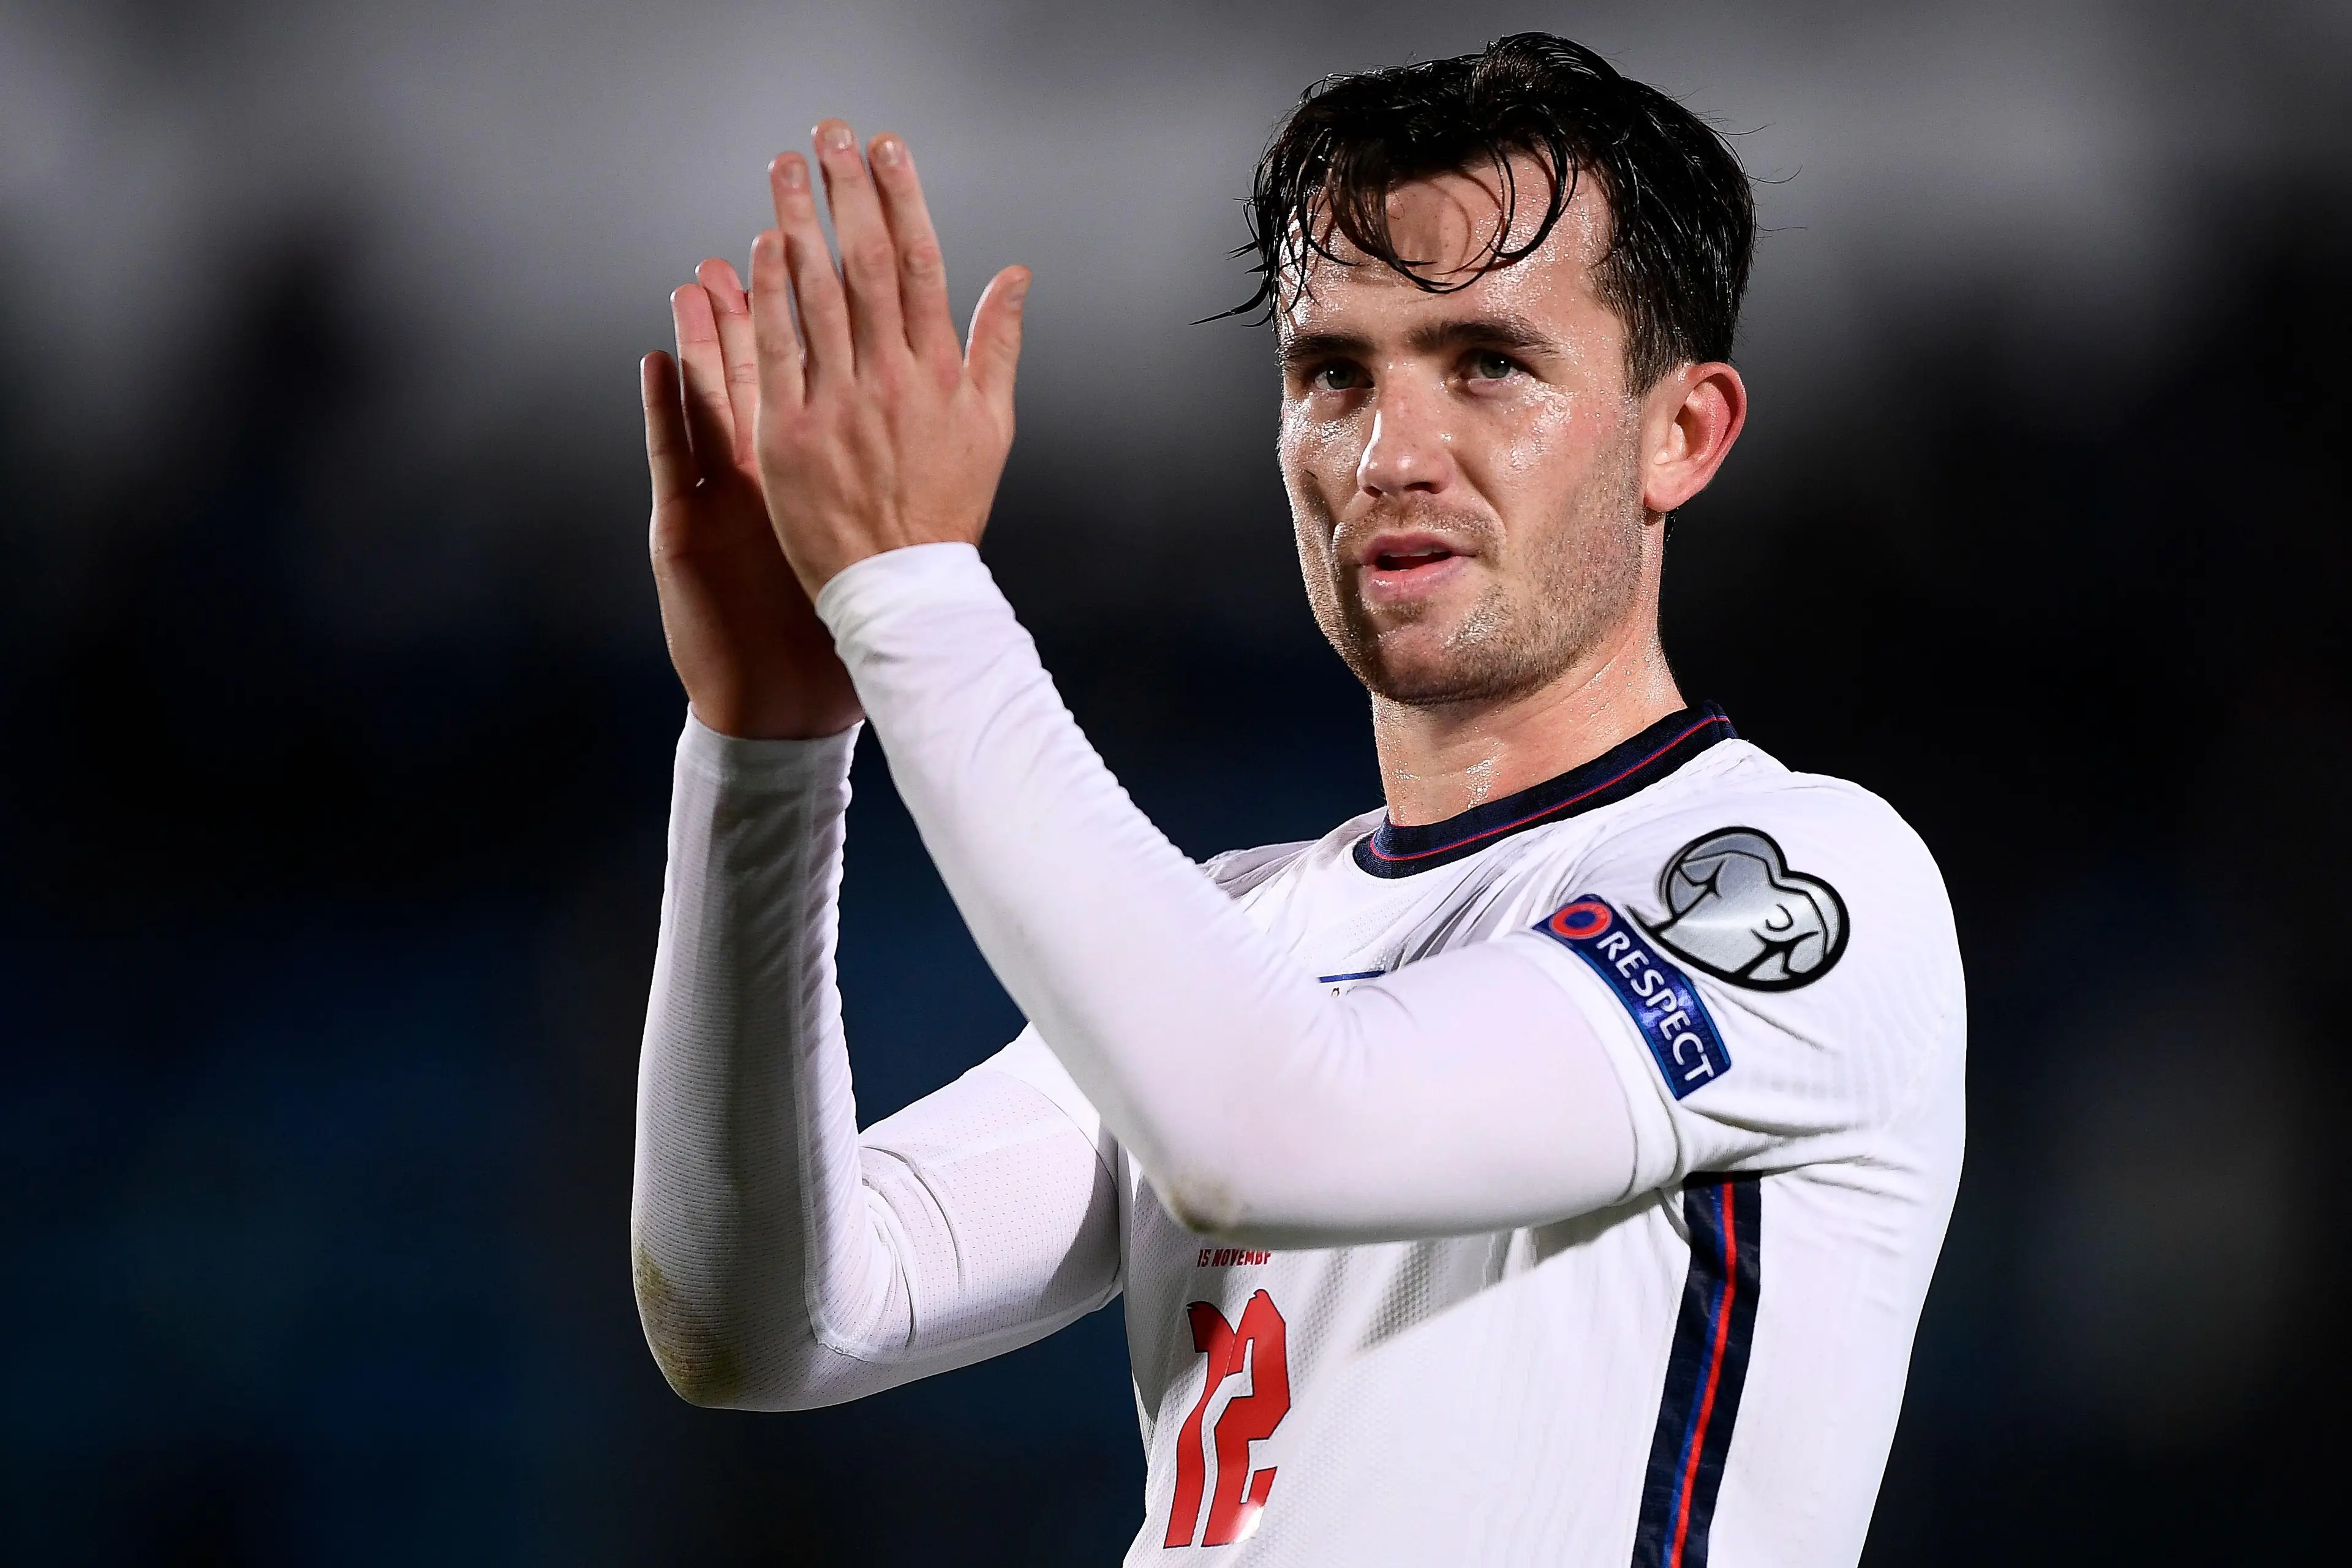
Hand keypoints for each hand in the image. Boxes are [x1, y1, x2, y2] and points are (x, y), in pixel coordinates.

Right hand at [642, 258, 861, 738]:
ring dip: (700, 336)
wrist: (779, 697)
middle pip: (756, 369)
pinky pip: (674, 457)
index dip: (814, 316)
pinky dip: (664, 408)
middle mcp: (755, 469)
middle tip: (758, 227)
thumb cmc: (816, 621)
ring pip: (707, 399)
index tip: (821, 249)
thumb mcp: (847, 539)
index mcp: (802, 464)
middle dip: (759, 300)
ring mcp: (717, 495)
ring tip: (695, 275)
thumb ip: (876, 478)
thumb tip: (913, 427)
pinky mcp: (684, 526)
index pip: (808, 376)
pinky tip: (654, 362)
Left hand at [748, 121, 1028, 594]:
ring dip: (798, 223)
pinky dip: (767, 297)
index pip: (920, 264)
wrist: (901, 586)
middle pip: (865, 264)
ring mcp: (835, 404)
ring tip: (785, 169)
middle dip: (847, 193)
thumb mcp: (993, 426)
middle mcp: (888, 378)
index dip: (903, 200)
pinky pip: (775, 352)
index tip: (888, 150)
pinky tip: (760, 248)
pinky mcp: (786, 434)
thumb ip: (998, 343)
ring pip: (815, 295)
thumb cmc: (946, 509)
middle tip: (829, 136)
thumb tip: (1016, 273)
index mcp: (937, 373)